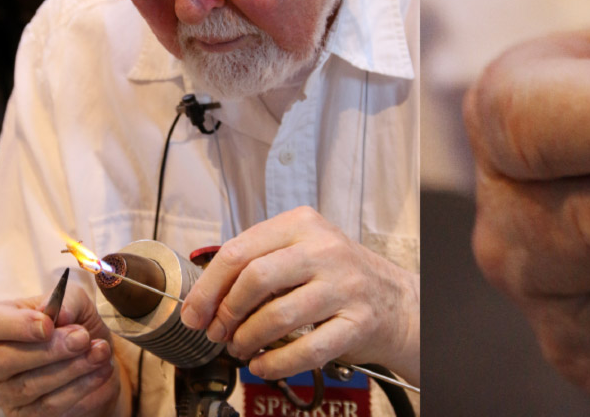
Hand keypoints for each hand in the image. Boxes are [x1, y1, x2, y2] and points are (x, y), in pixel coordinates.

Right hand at [0, 285, 121, 416]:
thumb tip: (61, 314)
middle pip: (5, 360)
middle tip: (82, 339)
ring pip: (30, 386)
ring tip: (100, 352)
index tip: (49, 324)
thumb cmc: (75, 327)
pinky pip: (49, 407)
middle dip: (50, 350)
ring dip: (72, 368)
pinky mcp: (25, 415)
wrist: (94, 361)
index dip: (18, 325)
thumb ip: (68, 301)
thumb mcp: (77, 304)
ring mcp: (5, 393)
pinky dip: (81, 388)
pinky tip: (101, 370)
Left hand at [179, 206, 419, 384]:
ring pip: (278, 316)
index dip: (208, 287)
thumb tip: (205, 296)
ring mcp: (344, 286)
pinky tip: (264, 364)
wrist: (395, 300)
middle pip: (256, 278)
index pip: (241, 250)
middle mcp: (326, 250)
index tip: (194, 311)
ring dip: (247, 340)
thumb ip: (259, 260)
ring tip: (241, 347)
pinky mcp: (357, 323)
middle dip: (226, 312)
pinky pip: (306, 349)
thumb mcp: (303, 250)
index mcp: (303, 225)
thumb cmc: (339, 277)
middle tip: (217, 331)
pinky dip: (275, 364)